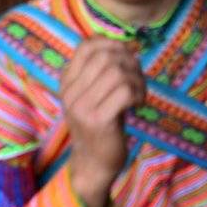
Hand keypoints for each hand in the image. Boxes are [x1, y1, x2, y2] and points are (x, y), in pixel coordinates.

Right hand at [60, 37, 145, 191]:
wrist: (94, 163)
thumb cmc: (102, 124)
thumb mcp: (96, 94)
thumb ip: (103, 72)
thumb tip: (126, 46)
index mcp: (68, 82)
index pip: (86, 46)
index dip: (112, 43)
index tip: (127, 56)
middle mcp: (70, 93)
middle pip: (105, 57)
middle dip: (130, 62)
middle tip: (138, 79)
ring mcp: (82, 107)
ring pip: (117, 73)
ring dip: (137, 80)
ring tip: (139, 93)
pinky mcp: (97, 120)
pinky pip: (124, 91)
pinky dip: (138, 93)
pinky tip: (138, 104)